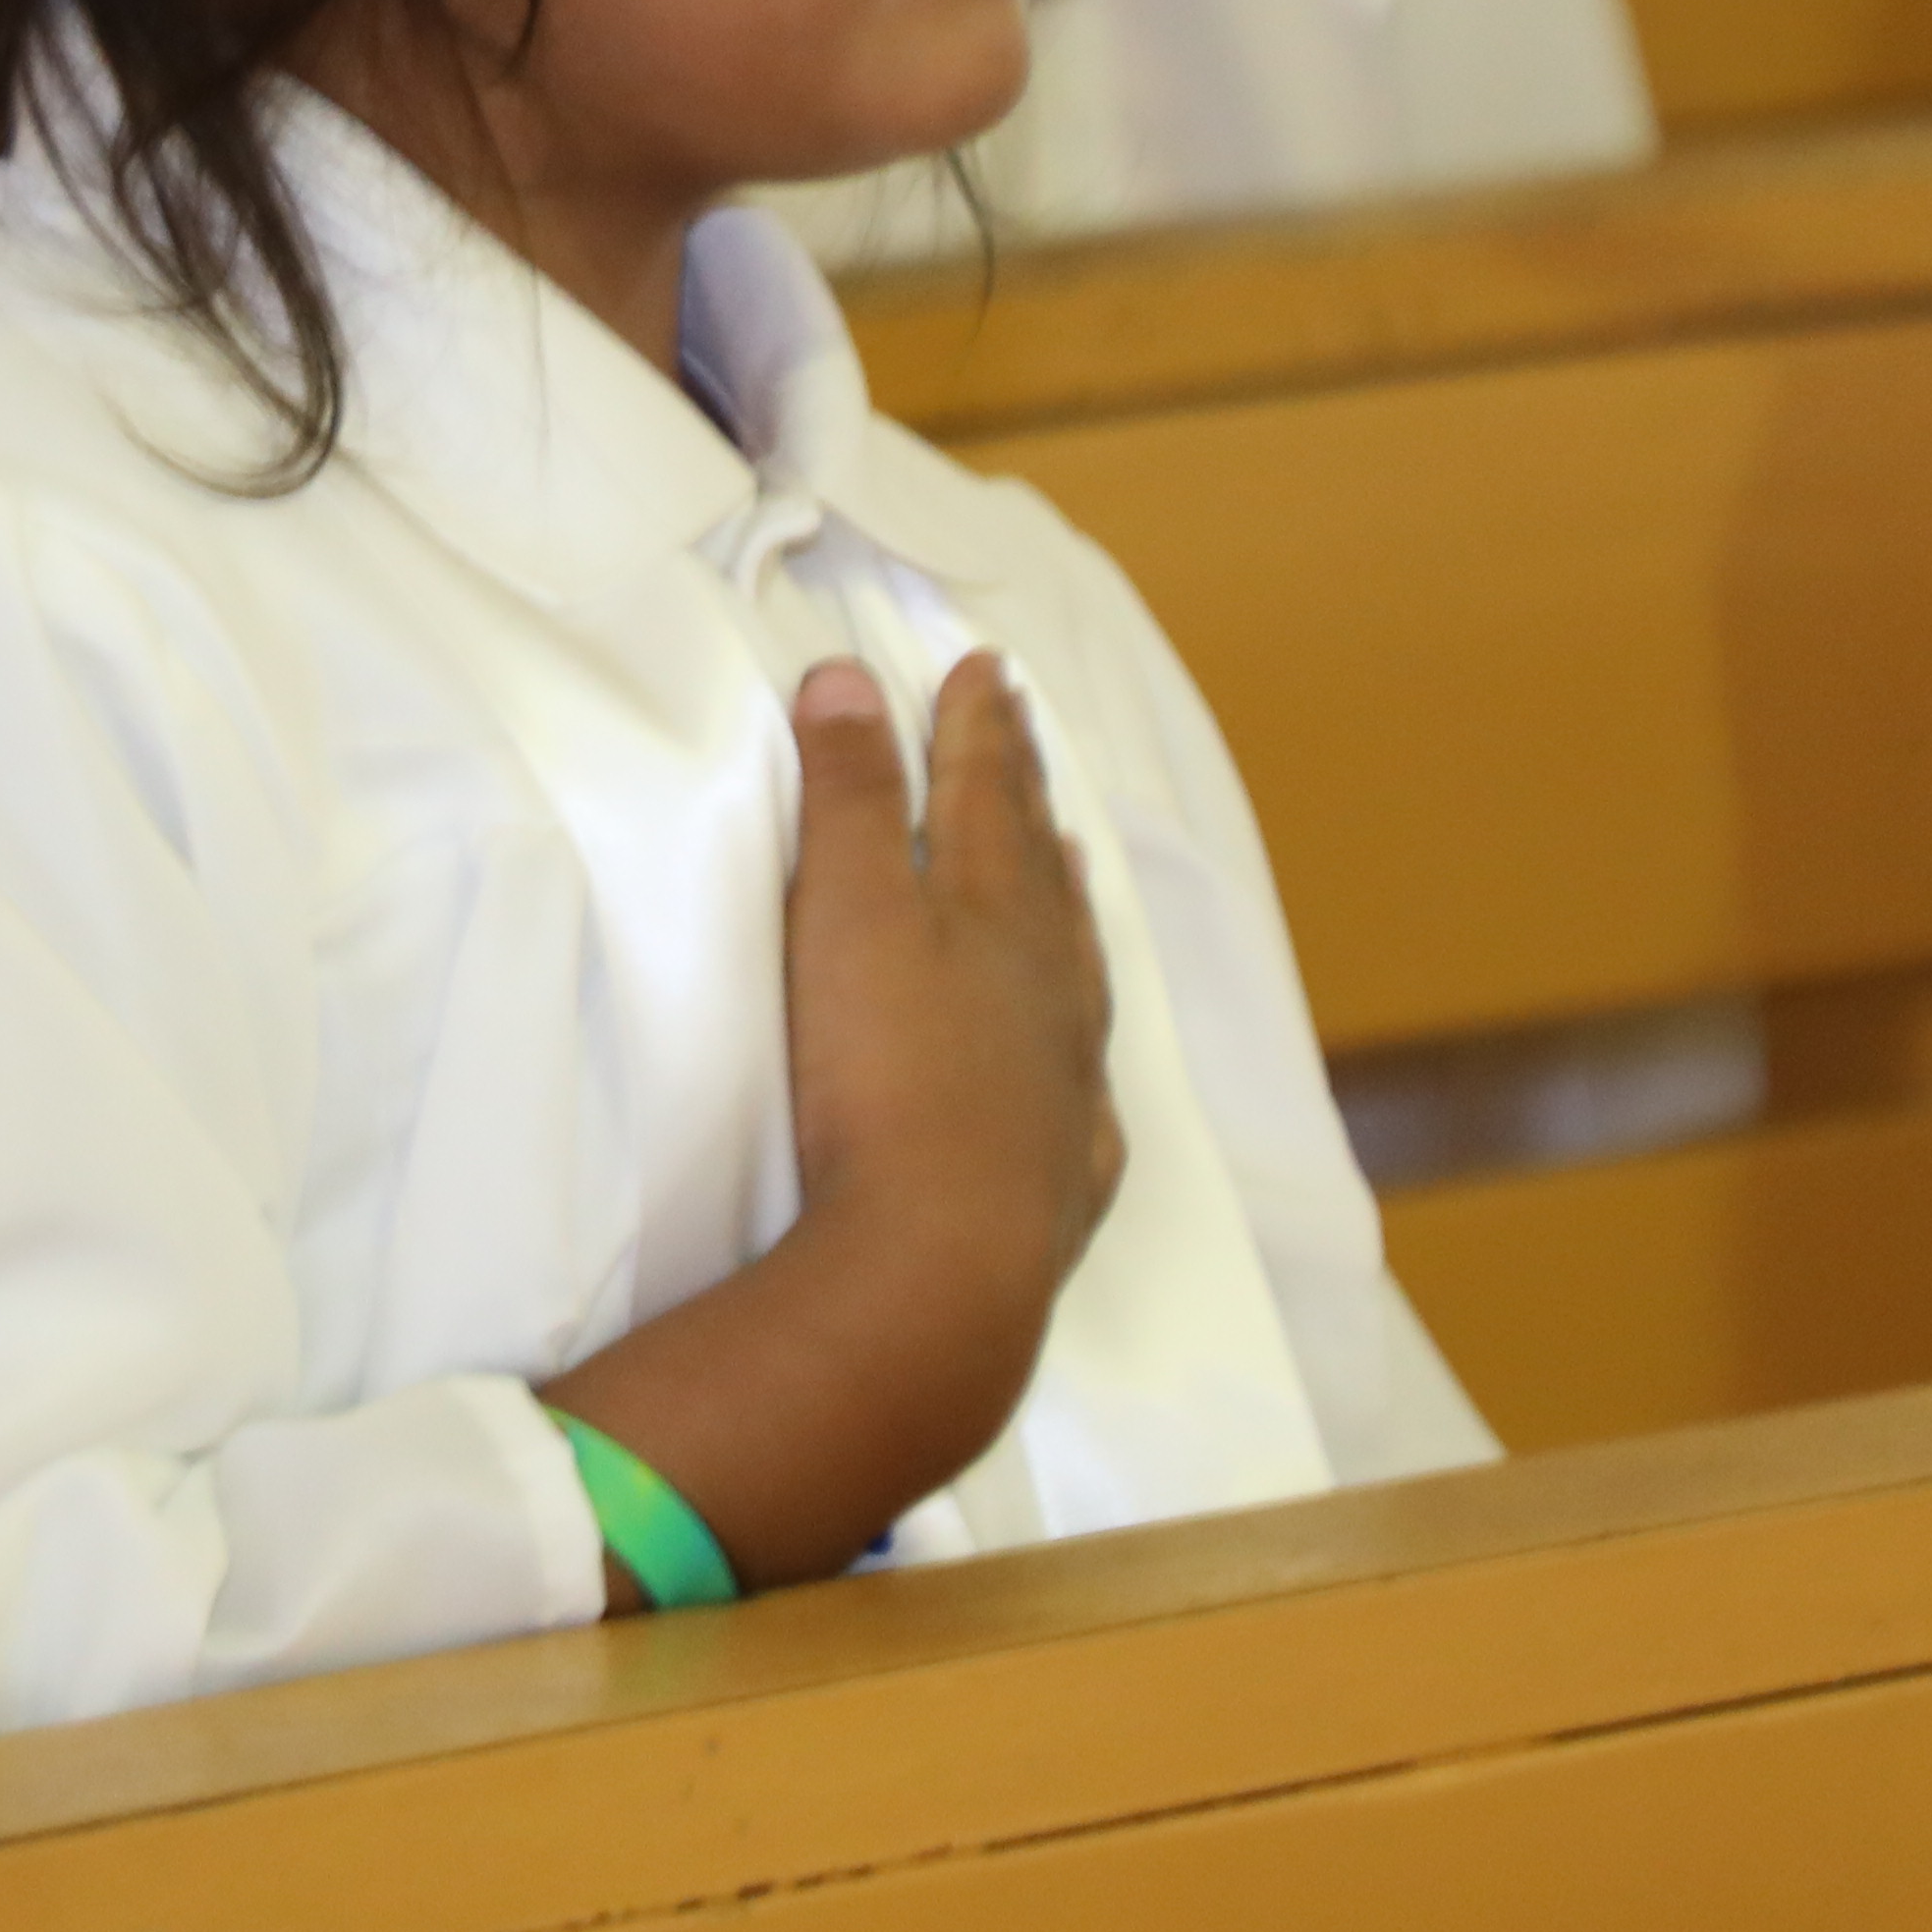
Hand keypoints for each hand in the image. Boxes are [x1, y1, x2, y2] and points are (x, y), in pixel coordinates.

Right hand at [527, 655, 1121, 1603]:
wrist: (944, 1264)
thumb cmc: (885, 1074)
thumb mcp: (848, 909)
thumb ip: (854, 794)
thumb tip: (851, 679)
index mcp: (996, 907)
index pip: (989, 789)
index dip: (979, 724)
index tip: (986, 668)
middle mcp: (1050, 983)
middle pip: (1040, 865)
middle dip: (1025, 792)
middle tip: (1025, 736)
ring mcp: (1067, 1079)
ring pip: (1075, 966)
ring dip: (1063, 903)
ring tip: (1063, 859)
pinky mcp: (1063, 1170)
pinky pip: (1083, 1086)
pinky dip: (1076, 1047)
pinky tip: (1073, 1064)